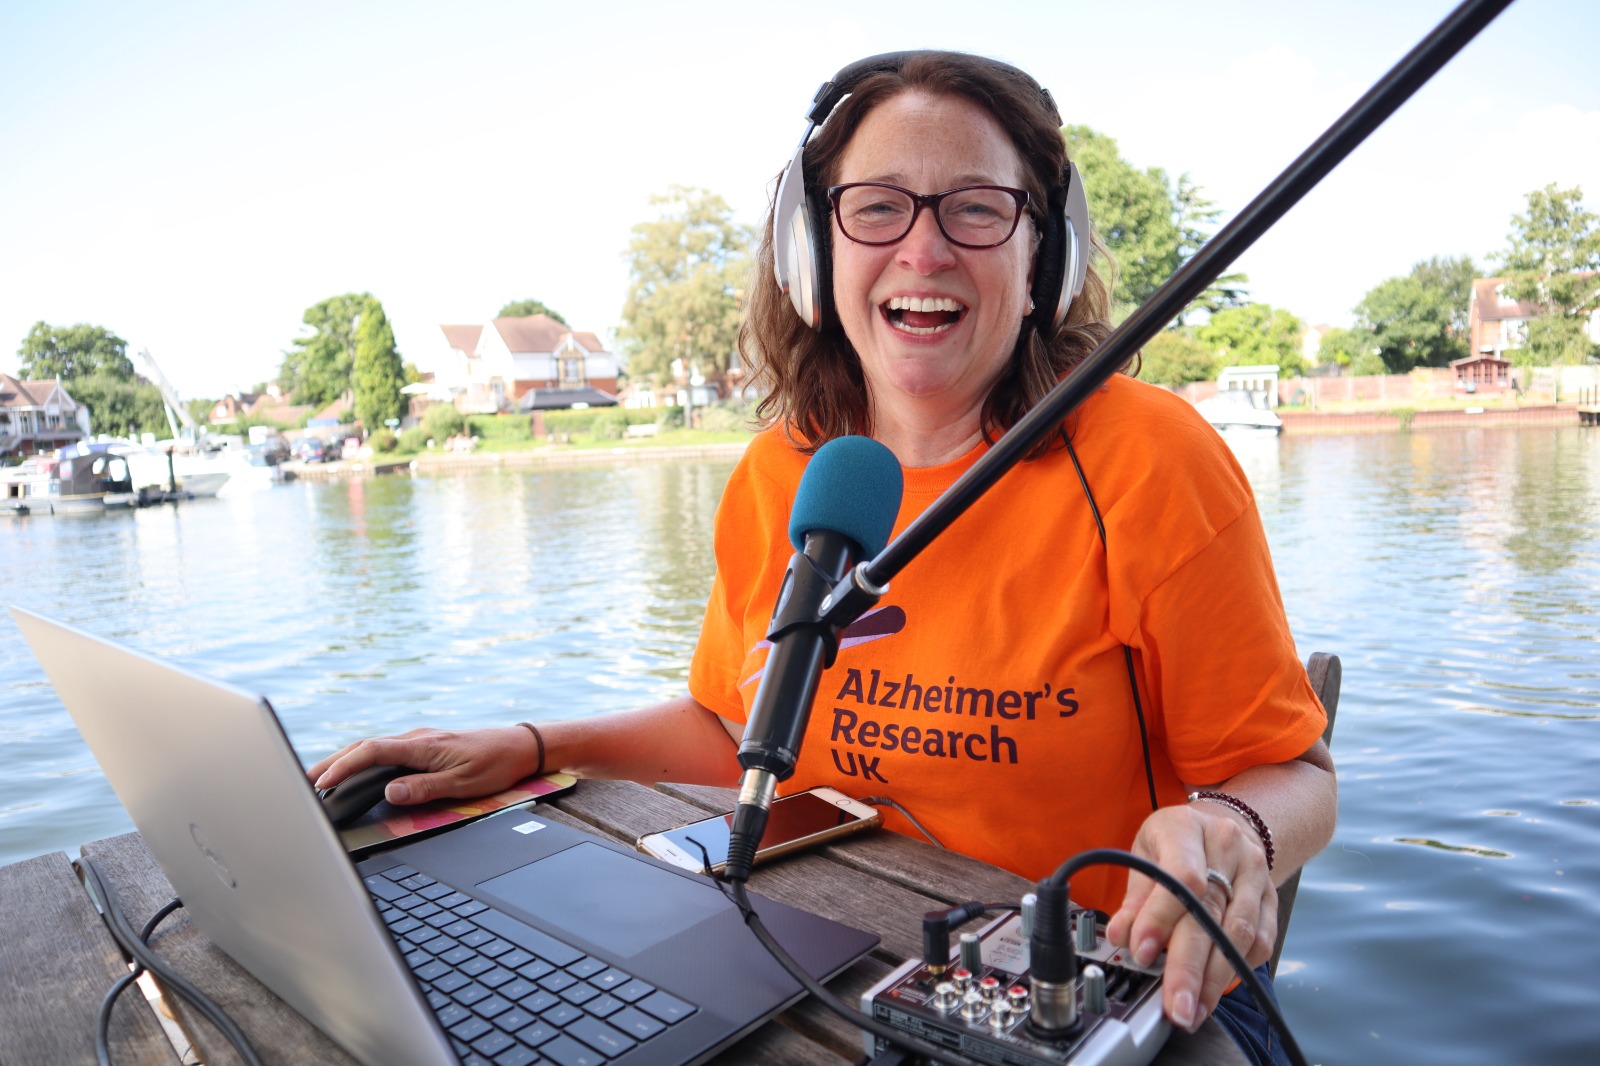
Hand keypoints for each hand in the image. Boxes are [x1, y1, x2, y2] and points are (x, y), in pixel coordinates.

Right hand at [306, 726, 538, 805]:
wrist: (520, 746)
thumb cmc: (495, 765)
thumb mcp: (463, 783)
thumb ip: (424, 788)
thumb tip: (389, 792)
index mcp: (423, 745)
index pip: (372, 751)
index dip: (344, 766)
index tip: (323, 782)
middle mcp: (417, 738)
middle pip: (364, 746)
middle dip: (332, 762)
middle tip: (304, 780)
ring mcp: (419, 740)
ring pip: (372, 747)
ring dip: (344, 760)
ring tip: (319, 778)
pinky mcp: (424, 745)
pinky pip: (384, 750)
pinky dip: (361, 759)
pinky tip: (354, 770)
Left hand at [1104, 803, 1275, 1033]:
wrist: (1223, 824)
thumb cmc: (1177, 840)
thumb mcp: (1145, 853)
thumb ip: (1135, 897)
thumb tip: (1121, 936)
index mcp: (1187, 829)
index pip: (1181, 878)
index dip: (1161, 919)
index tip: (1142, 954)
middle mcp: (1227, 848)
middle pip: (1209, 914)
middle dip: (1189, 967)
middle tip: (1175, 1006)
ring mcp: (1255, 874)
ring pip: (1239, 934)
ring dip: (1215, 979)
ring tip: (1194, 1008)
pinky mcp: (1271, 899)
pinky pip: (1260, 942)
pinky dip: (1238, 969)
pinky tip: (1217, 988)